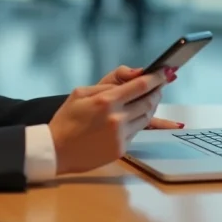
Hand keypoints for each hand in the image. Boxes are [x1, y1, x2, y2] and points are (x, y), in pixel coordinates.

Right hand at [48, 71, 166, 174]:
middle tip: (160, 84)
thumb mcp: (81, 92)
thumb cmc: (67, 119)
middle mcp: (117, 118)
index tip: (165, 71)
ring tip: (151, 97)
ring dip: (152, 106)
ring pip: (147, 117)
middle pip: (149, 101)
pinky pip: (138, 131)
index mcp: (107, 100)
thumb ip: (108, 82)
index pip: (141, 85)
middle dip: (158, 91)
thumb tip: (134, 75)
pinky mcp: (121, 149)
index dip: (157, 77)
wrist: (56, 150)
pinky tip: (138, 115)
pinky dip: (140, 121)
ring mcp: (120, 135)